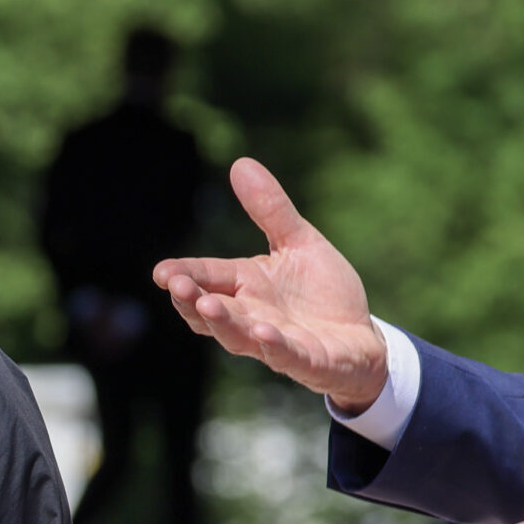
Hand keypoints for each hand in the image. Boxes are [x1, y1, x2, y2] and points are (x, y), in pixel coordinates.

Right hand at [154, 160, 389, 411]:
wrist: (361, 337)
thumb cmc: (322, 292)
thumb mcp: (299, 242)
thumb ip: (270, 210)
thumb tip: (240, 163)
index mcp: (246, 286)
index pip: (209, 277)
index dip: (185, 276)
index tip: (162, 272)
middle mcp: (253, 316)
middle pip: (213, 312)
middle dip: (193, 300)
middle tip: (177, 286)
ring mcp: (276, 342)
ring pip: (239, 337)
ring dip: (223, 323)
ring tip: (208, 306)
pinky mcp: (307, 361)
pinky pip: (285, 356)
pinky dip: (273, 346)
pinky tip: (263, 333)